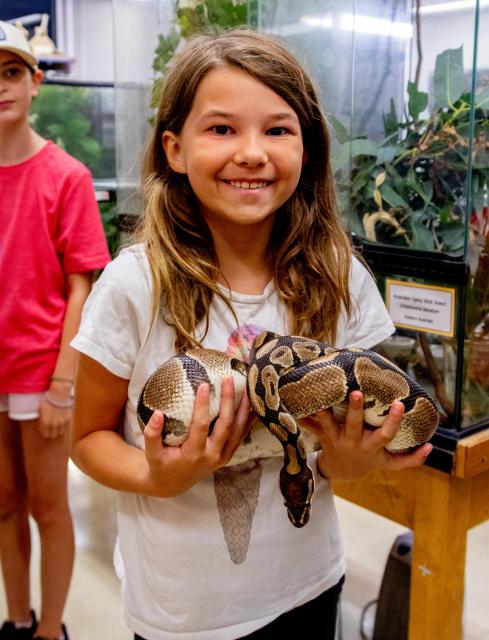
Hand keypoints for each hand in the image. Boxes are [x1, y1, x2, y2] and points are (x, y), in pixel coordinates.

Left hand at [38, 383, 72, 437]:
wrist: (59, 394)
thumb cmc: (48, 399)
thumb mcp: (40, 409)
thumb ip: (41, 419)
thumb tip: (42, 424)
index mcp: (45, 422)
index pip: (45, 434)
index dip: (44, 432)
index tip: (45, 429)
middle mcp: (53, 424)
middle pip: (53, 435)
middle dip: (51, 433)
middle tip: (51, 428)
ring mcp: (62, 422)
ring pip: (60, 433)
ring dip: (58, 430)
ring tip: (57, 425)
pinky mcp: (68, 419)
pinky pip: (66, 427)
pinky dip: (64, 426)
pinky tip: (62, 422)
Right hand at [141, 376, 250, 496]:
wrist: (172, 485)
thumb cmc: (161, 465)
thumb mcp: (151, 453)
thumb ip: (152, 434)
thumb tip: (157, 414)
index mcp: (193, 454)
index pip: (201, 426)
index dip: (203, 406)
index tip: (204, 385)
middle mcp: (212, 456)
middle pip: (226, 425)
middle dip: (228, 400)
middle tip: (227, 379)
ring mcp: (222, 456)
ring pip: (238, 430)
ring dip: (243, 409)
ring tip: (246, 387)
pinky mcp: (227, 455)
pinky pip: (240, 436)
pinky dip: (247, 421)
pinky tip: (253, 406)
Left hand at [301, 391, 432, 480]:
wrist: (341, 473)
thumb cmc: (368, 461)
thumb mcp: (389, 463)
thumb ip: (410, 459)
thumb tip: (430, 447)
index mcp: (371, 447)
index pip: (386, 435)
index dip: (393, 421)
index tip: (399, 405)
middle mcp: (353, 442)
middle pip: (355, 426)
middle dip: (356, 410)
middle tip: (357, 392)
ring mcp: (336, 440)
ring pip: (329, 426)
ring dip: (324, 414)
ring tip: (320, 400)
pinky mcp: (322, 437)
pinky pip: (311, 428)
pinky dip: (304, 419)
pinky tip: (295, 407)